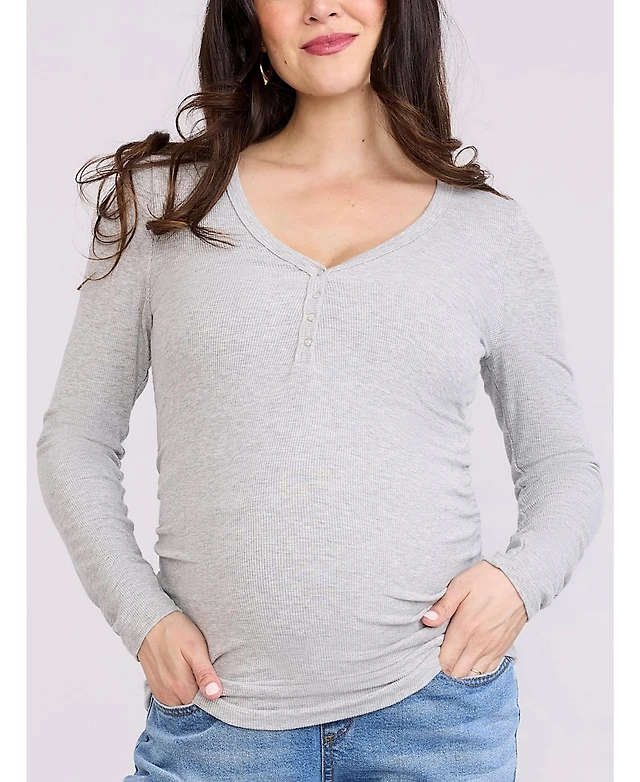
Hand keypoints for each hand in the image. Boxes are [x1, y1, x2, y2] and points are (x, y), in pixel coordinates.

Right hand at [136, 611, 223, 704]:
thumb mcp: (195, 648)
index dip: (216, 701)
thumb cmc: (176, 632)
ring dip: (193, 698)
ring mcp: (161, 694)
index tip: (223, 689)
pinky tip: (189, 681)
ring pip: (183, 705)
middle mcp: (169, 696)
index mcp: (182, 688)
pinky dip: (182, 695)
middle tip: (214, 682)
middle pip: (193, 708)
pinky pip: (173, 701)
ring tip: (201, 680)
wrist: (150, 623)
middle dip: (205, 701)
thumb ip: (205, 673)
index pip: (205, 708)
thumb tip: (215, 695)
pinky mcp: (157, 689)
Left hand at [421, 561, 526, 678]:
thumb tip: (427, 620)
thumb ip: (443, 606)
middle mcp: (480, 643)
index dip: (436, 656)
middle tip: (445, 647)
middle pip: (457, 672)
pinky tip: (473, 651)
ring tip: (458, 649)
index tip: (436, 644)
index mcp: (466, 628)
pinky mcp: (504, 648)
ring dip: (462, 666)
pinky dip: (478, 666)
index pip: (445, 660)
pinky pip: (489, 669)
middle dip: (447, 664)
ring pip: (473, 673)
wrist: (518, 580)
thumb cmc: (488, 580)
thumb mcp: (460, 585)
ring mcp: (493, 648)